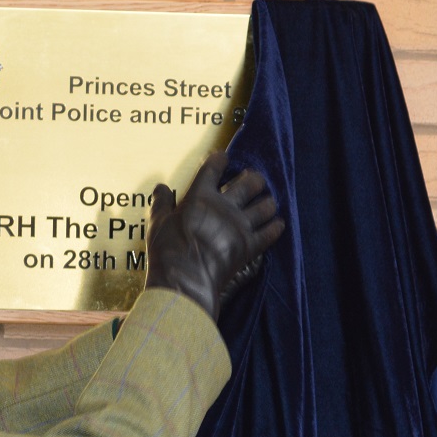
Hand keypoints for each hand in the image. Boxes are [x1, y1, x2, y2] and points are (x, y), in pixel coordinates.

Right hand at [144, 152, 284, 319]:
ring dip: (268, 202)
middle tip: (255, 180)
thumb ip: (161, 203)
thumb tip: (160, 187)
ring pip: (265, 206)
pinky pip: (270, 233)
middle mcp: (224, 206)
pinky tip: (278, 224)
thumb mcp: (157, 223)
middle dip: (255, 179)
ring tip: (268, 202)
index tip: (223, 157)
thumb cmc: (167, 251)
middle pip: (250, 183)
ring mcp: (240, 226)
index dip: (219, 159)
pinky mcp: (250, 246)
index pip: (213, 168)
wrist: (186, 280)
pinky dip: (276, 227)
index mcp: (200, 196)